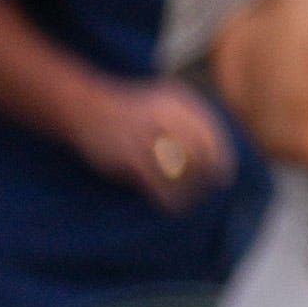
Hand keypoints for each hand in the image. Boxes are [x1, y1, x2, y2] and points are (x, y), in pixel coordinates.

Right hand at [69, 78, 235, 212]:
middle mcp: (167, 117)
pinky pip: (157, 182)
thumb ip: (186, 118)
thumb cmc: (127, 109)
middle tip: (208, 190)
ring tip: (188, 201)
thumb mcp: (162, 101)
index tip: (224, 175)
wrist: (84, 107)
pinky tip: (170, 205)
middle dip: (206, 174)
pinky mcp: (129, 156)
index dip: (221, 157)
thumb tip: (212, 150)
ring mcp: (147, 136)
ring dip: (188, 189)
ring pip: (180, 169)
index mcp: (178, 102)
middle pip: (200, 152)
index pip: (210, 134)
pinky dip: (168, 196)